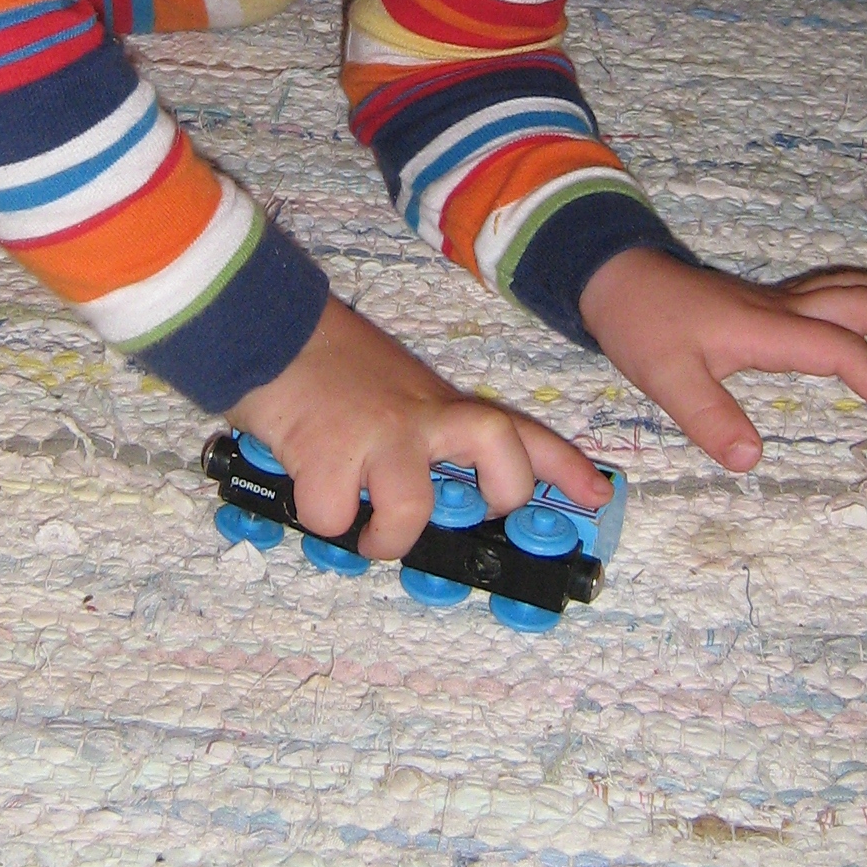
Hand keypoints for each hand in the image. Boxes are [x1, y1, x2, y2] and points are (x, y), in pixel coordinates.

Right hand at [234, 294, 612, 561]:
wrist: (268, 329)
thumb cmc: (329, 366)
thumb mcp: (396, 390)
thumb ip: (425, 432)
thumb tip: (438, 495)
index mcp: (440, 405)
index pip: (518, 430)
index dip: (564, 467)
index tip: (598, 496)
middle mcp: (422, 417)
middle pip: (499, 452)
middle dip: (499, 497)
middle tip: (470, 513)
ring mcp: (378, 436)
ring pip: (413, 509)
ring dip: (388, 537)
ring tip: (371, 533)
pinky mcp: (326, 455)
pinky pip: (335, 518)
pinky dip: (322, 522)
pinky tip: (312, 496)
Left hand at [580, 246, 866, 472]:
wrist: (615, 277)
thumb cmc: (642, 326)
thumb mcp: (665, 378)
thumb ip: (708, 417)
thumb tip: (751, 459)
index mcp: (766, 328)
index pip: (841, 350)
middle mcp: (782, 308)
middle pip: (863, 306)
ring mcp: (777, 300)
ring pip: (854, 288)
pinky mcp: (768, 302)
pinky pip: (836, 290)